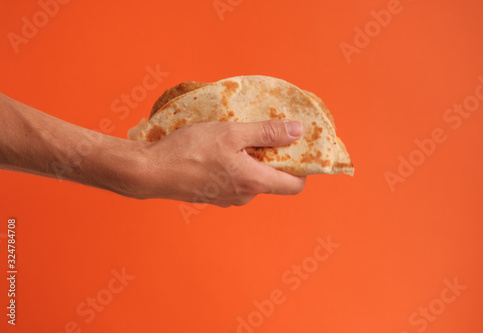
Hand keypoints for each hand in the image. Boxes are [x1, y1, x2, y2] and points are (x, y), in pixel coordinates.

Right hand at [133, 119, 305, 206]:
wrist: (151, 172)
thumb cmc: (190, 151)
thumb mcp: (232, 133)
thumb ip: (267, 132)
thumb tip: (297, 130)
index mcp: (255, 182)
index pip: (295, 185)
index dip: (301, 168)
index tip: (295, 148)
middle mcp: (244, 196)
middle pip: (272, 180)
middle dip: (271, 158)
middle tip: (260, 134)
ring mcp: (227, 199)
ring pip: (250, 179)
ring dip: (249, 160)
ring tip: (234, 139)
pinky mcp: (212, 196)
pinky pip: (232, 181)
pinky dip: (233, 166)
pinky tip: (217, 150)